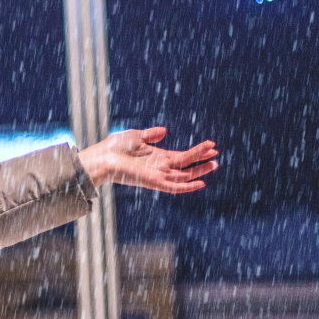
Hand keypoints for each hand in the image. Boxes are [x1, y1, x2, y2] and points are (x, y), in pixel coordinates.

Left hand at [77, 127, 216, 192]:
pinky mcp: (153, 182)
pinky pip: (174, 187)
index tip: (211, 146)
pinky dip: (187, 186)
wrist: (102, 157)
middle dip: (202, 162)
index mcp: (157, 157)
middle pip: (186, 167)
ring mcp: (157, 175)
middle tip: (217, 156)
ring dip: (199, 171)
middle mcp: (159, 168)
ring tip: (214, 164)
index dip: (197, 152)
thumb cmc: (114, 148)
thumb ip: (150, 135)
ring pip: (184, 175)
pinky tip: (201, 183)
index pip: (182, 157)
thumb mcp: (135, 136)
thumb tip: (164, 131)